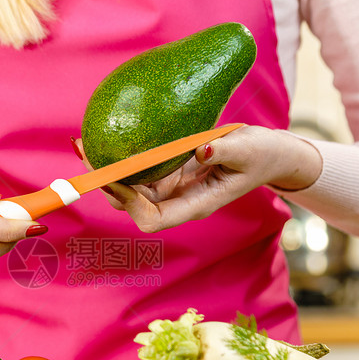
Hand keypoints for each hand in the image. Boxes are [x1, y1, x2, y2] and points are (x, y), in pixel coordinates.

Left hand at [75, 125, 321, 232]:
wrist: (271, 154)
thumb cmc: (263, 154)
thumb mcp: (248, 148)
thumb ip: (223, 150)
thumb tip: (199, 150)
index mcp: (196, 204)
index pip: (154, 219)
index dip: (131, 204)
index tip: (116, 179)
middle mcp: (178, 201)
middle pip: (133, 206)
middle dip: (108, 186)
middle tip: (87, 155)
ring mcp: (172, 188)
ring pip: (130, 190)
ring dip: (108, 173)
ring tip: (87, 146)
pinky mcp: (170, 172)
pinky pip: (138, 172)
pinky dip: (121, 161)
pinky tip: (107, 140)